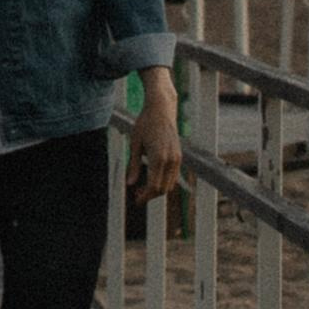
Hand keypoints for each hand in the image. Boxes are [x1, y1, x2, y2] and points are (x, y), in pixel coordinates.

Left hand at [125, 71, 182, 202]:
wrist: (161, 108)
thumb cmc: (145, 123)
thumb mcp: (135, 143)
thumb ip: (133, 165)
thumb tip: (129, 184)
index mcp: (159, 158)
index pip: (153, 186)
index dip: (144, 196)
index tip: (136, 200)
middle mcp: (171, 160)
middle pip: (163, 188)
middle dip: (150, 195)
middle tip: (136, 194)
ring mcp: (177, 158)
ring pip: (170, 184)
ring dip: (157, 189)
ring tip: (142, 187)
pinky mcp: (179, 156)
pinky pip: (173, 176)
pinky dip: (164, 182)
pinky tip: (152, 178)